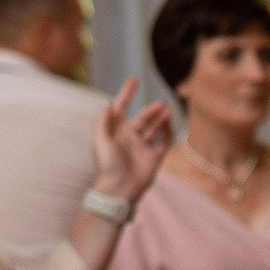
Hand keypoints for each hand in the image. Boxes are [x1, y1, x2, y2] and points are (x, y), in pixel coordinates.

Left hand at [89, 77, 173, 202]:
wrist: (119, 190)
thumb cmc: (107, 166)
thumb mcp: (100, 140)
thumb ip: (103, 121)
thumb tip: (109, 103)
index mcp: (116, 133)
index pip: (121, 108)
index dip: (126, 94)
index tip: (133, 80)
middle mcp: (130, 138)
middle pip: (142, 119)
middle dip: (151, 110)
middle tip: (160, 103)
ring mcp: (142, 148)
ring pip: (154, 129)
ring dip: (160, 119)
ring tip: (167, 111)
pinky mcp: (154, 158)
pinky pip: (163, 142)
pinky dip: (167, 133)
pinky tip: (170, 125)